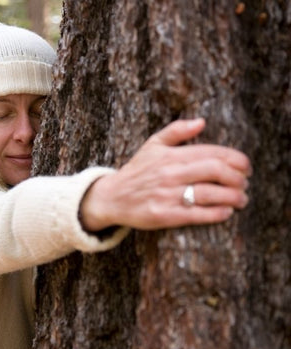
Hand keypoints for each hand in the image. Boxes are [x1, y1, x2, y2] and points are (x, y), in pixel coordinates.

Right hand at [80, 118, 251, 230]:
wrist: (112, 197)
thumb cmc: (136, 171)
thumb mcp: (152, 145)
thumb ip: (177, 131)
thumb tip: (202, 122)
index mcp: (171, 155)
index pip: (213, 153)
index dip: (236, 160)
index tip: (247, 167)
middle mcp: (170, 173)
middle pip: (216, 172)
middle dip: (238, 178)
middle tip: (245, 184)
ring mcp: (167, 195)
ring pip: (209, 194)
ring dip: (233, 197)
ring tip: (241, 199)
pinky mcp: (163, 215)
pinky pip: (196, 214)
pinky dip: (216, 214)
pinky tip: (226, 212)